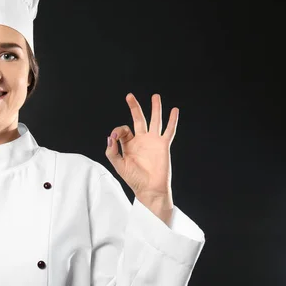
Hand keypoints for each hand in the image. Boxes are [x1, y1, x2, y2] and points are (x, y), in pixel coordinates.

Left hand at [105, 93, 178, 213]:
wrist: (149, 189)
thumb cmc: (134, 179)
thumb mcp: (118, 165)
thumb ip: (112, 151)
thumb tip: (110, 137)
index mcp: (129, 144)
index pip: (123, 130)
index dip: (118, 130)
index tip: (115, 137)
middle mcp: (141, 140)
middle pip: (138, 119)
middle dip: (134, 107)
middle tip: (129, 96)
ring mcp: (153, 141)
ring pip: (155, 121)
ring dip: (155, 108)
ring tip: (156, 96)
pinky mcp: (163, 145)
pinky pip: (169, 130)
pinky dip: (172, 121)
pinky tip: (174, 110)